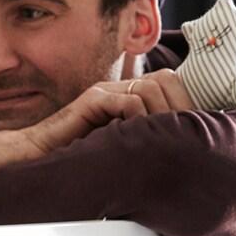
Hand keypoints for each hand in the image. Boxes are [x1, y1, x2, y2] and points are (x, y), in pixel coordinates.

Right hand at [21, 70, 194, 156]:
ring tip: (159, 139)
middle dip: (179, 107)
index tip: (194, 130)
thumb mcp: (123, 146)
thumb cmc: (80, 156)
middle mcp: (120, 88)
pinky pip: (128, 100)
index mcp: (131, 96)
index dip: (186, 104)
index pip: (171, 84)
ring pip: (151, 88)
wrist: (41, 154)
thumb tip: (181, 148)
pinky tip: (135, 138)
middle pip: (166, 79)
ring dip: (160, 115)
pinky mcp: (92, 98)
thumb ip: (146, 139)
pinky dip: (138, 119)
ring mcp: (106, 90)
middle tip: (181, 135)